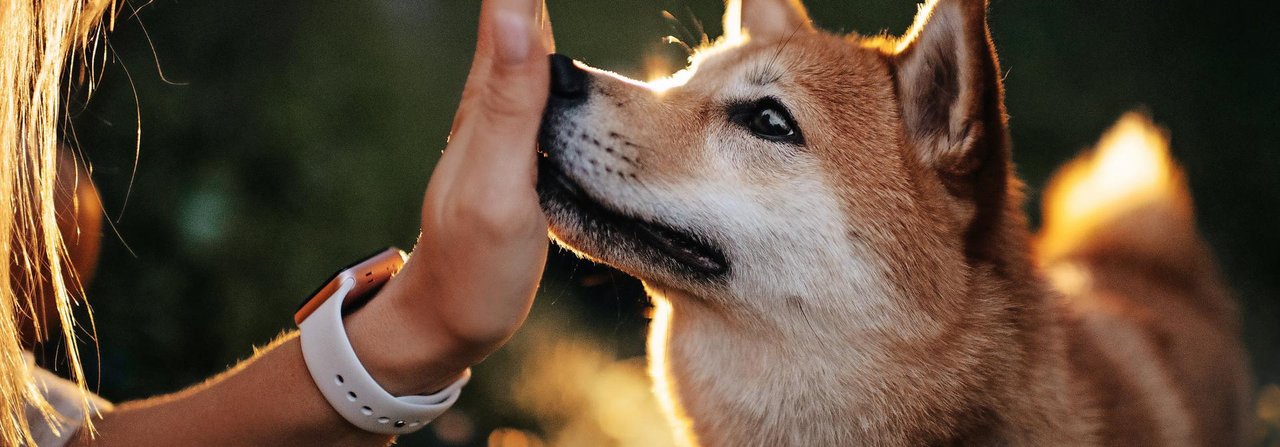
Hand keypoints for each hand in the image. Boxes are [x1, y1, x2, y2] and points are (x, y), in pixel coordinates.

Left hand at [345, 0, 553, 394]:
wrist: (446, 322)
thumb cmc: (475, 266)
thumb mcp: (499, 187)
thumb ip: (509, 103)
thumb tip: (515, 9)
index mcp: (489, 100)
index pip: (510, 9)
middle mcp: (490, 101)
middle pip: (512, 13)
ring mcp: (499, 124)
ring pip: (519, 40)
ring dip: (526, 4)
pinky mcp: (513, 148)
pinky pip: (532, 79)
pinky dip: (537, 40)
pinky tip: (542, 37)